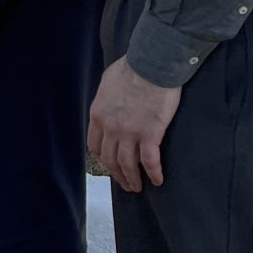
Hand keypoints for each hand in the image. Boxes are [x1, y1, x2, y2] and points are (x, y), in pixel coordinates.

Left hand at [88, 58, 180, 192]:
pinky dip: (153, 173)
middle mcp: (110, 128)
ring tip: (137, 187)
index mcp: (98, 115)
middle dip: (116, 173)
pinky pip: (149, 161)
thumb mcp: (108, 82)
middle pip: (109, 159)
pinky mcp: (150, 135)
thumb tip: (110, 102)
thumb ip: (106, 98)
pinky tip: (157, 180)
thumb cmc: (132, 68)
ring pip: (127, 164)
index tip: (108, 163)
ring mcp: (129, 133)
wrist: (151, 66)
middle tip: (124, 182)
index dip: (102, 157)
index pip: (95, 145)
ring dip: (131, 179)